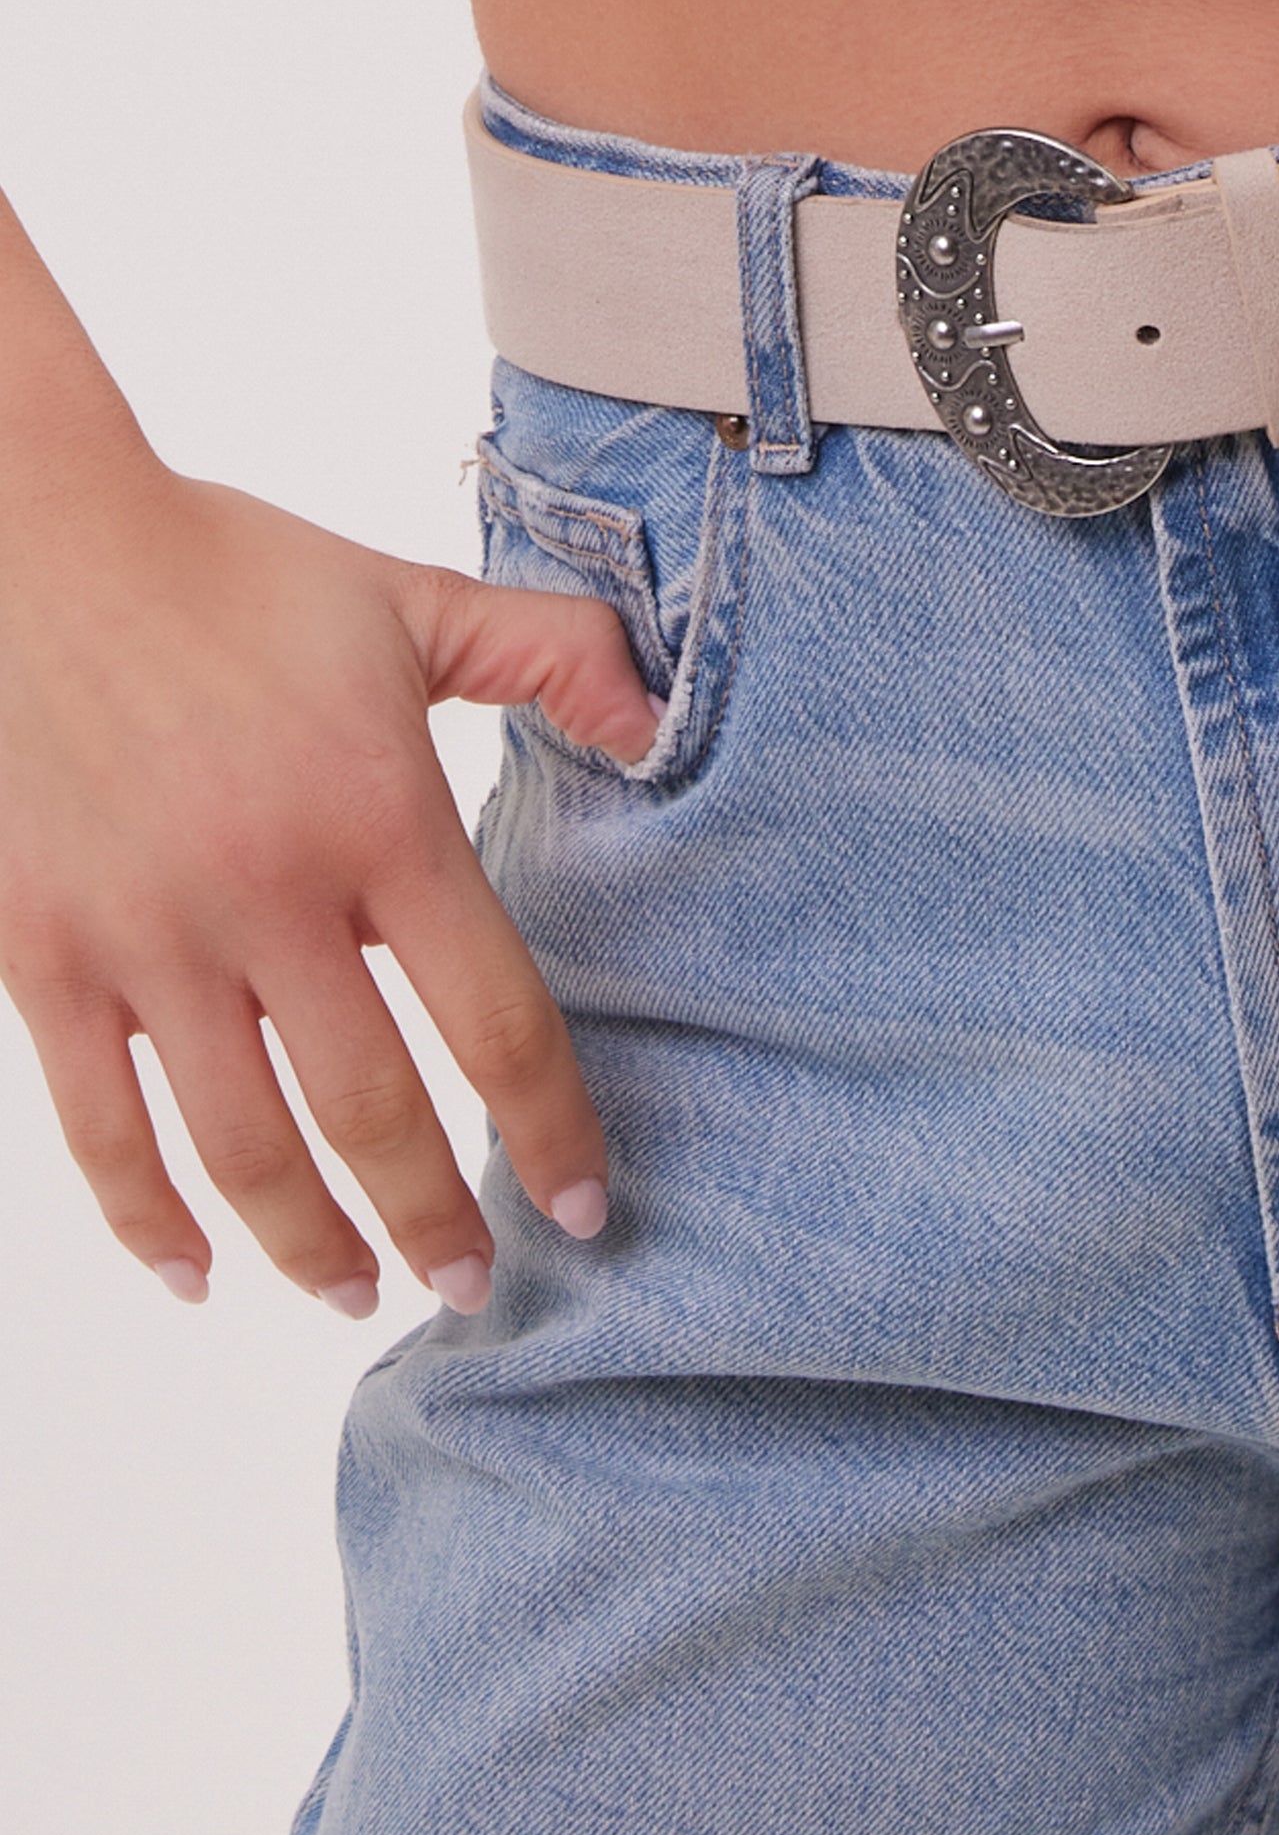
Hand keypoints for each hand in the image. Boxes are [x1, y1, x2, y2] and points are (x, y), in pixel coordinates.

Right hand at [0, 449, 659, 1311]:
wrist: (32, 542)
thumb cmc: (233, 573)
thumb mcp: (410, 602)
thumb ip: (551, 658)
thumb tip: (661, 732)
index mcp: (377, 817)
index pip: (494, 1019)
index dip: (550, 1133)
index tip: (585, 1209)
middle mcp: (267, 894)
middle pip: (375, 1113)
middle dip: (435, 1222)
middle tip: (471, 1287)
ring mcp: (148, 935)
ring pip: (243, 1148)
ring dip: (311, 1246)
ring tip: (359, 1293)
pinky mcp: (47, 955)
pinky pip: (102, 1126)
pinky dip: (150, 1220)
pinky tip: (196, 1272)